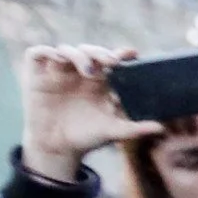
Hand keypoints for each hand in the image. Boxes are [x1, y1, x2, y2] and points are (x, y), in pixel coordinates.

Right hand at [16, 44, 153, 183]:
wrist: (58, 147)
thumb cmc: (87, 136)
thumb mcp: (112, 132)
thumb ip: (135, 128)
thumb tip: (161, 127)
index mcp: (100, 81)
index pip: (110, 61)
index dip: (120, 54)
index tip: (132, 54)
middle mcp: (80, 72)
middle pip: (90, 51)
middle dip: (100, 52)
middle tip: (111, 61)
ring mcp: (58, 71)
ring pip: (67, 49)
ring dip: (79, 54)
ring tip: (89, 70)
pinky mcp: (37, 74)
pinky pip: (37, 53)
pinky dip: (47, 51)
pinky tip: (58, 58)